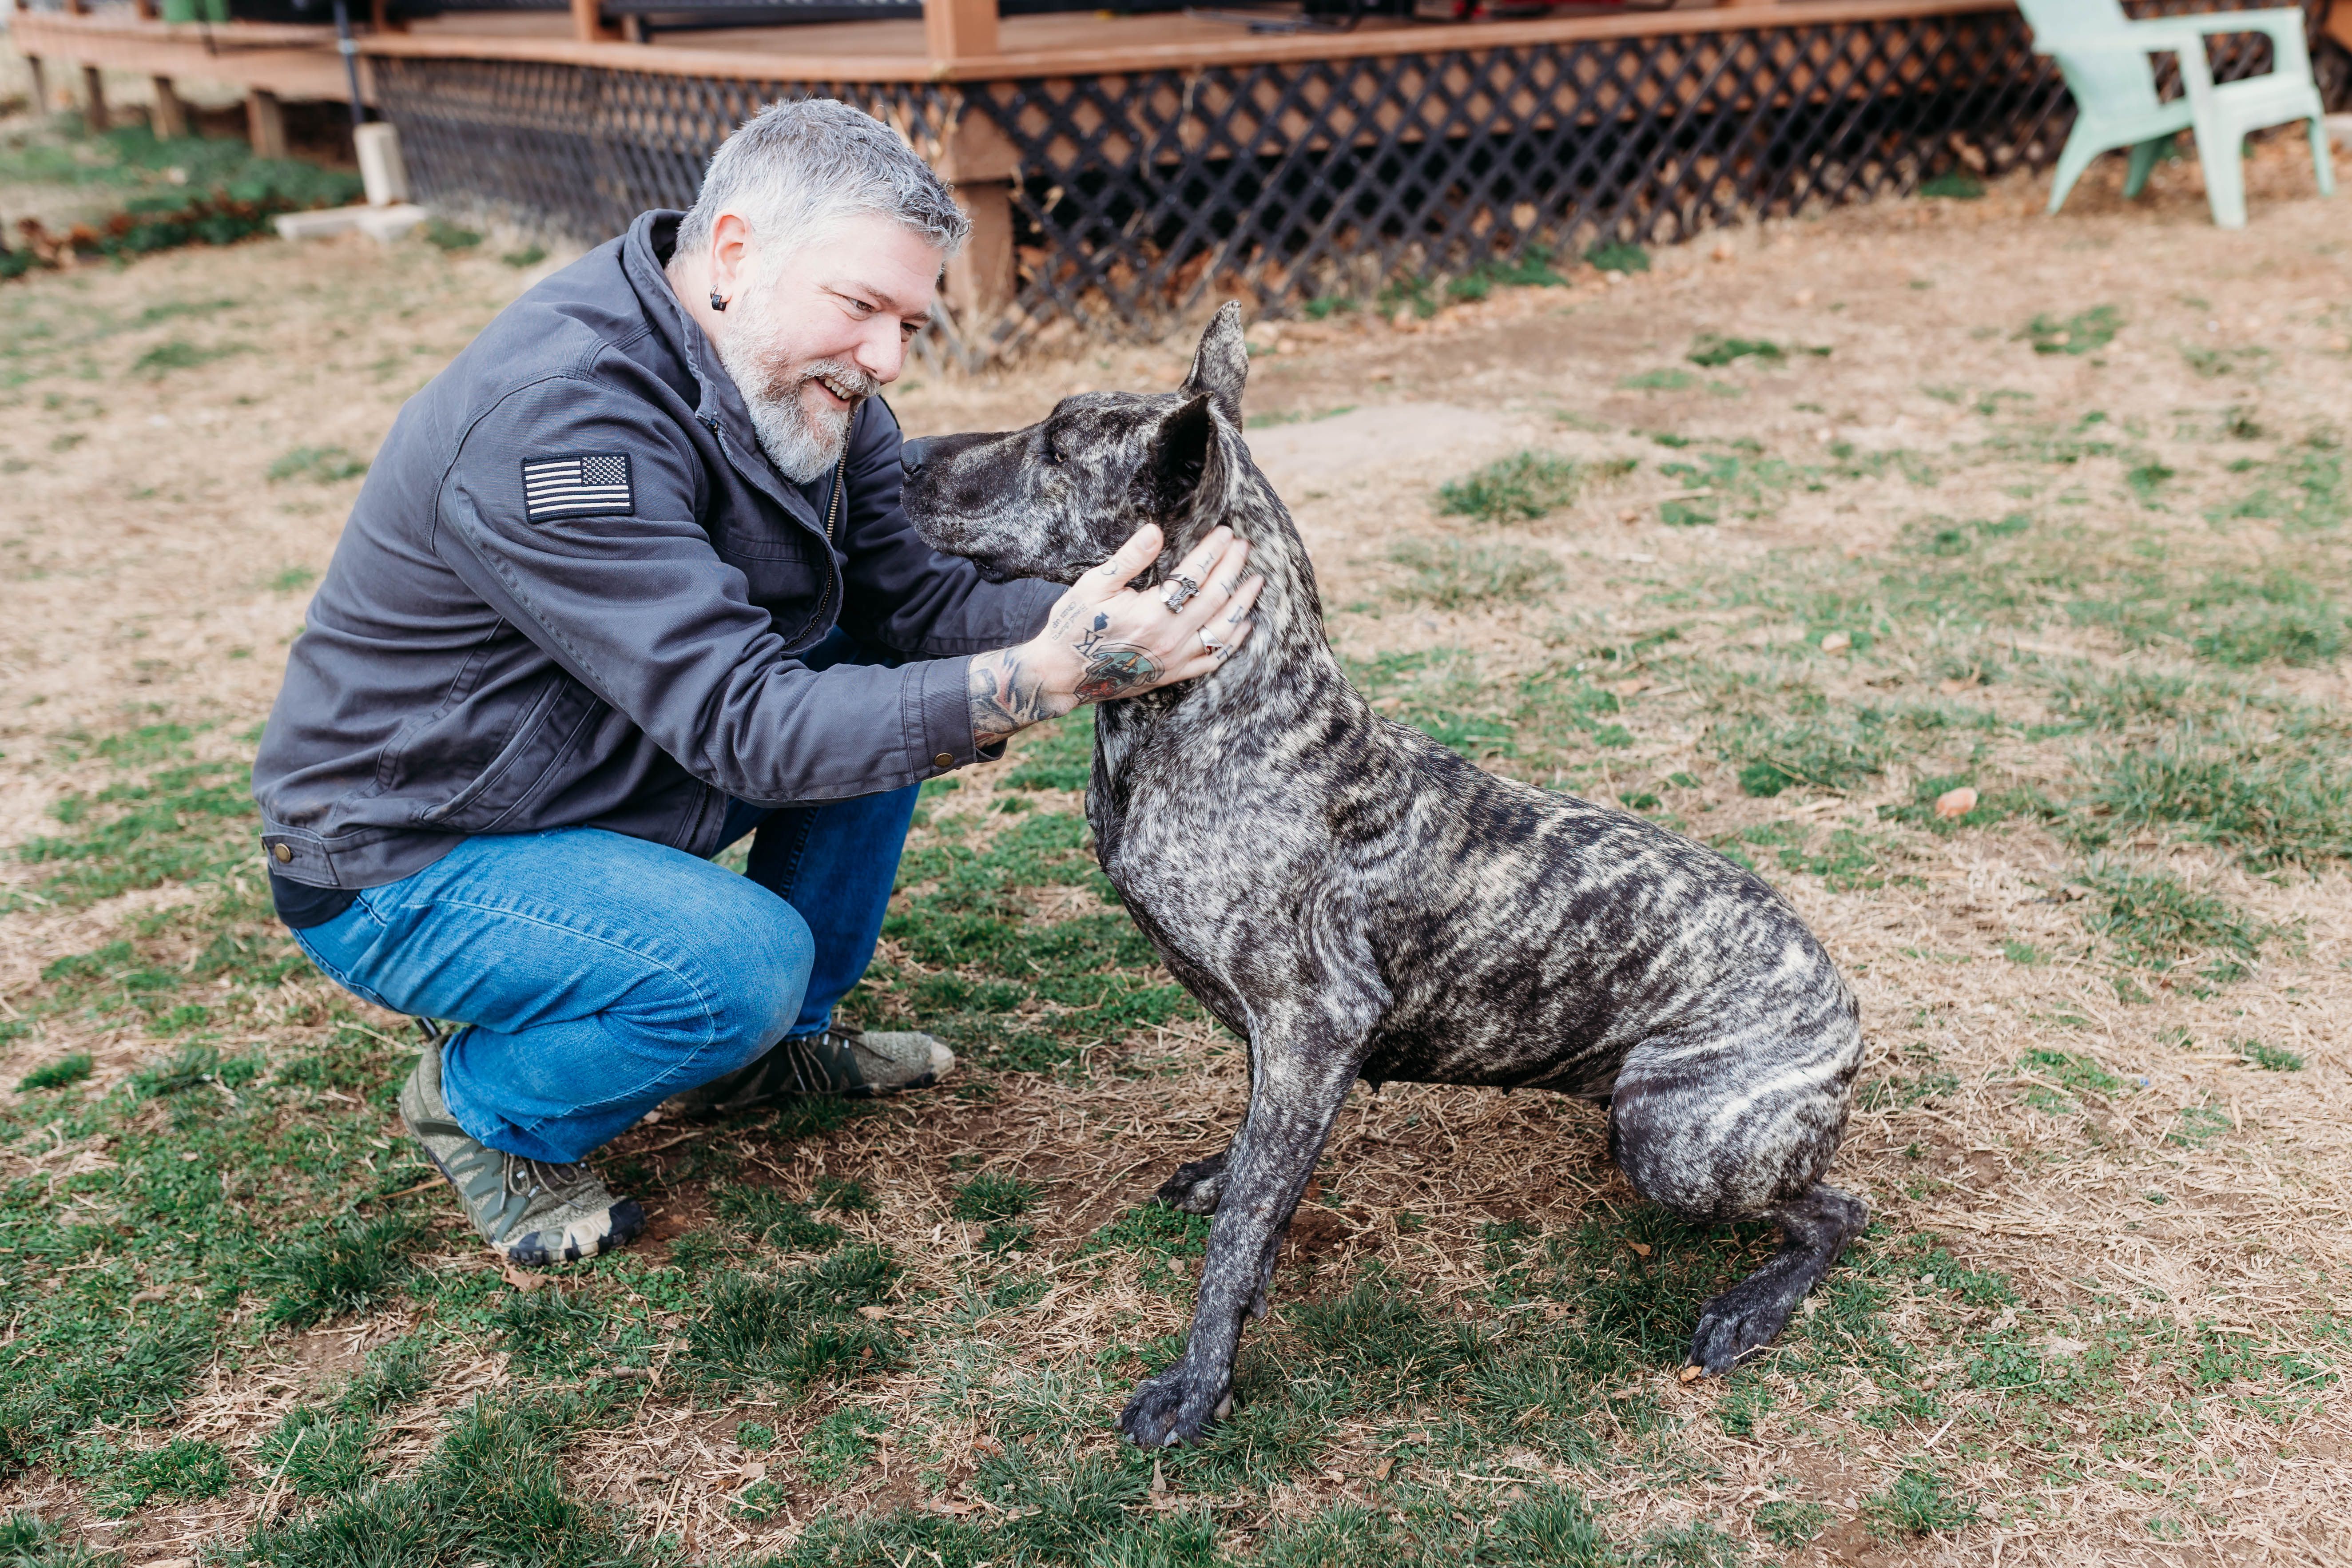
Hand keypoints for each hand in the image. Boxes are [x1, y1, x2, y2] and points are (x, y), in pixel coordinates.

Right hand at [967, 524, 1264, 744]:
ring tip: (1256, 581)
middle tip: (1245, 545)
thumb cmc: (1075, 624)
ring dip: (1242, 602)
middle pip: (1214, 598)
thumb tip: (1156, 531)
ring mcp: (1173, 660)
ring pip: (1222, 629)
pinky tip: (1244, 625)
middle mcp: (1168, 638)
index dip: (1213, 550)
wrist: (1062, 674)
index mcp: (1150, 613)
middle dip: (1233, 568)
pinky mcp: (1173, 675)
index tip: (1226, 532)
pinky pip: (1212, 659)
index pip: (1193, 574)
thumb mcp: (1094, 585)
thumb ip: (1129, 559)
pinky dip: (1232, 642)